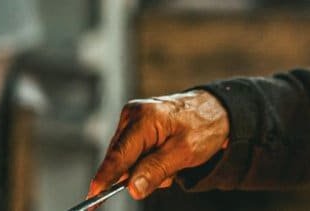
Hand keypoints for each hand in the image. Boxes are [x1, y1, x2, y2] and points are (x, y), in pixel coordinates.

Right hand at [88, 90, 229, 200]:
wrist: (217, 110)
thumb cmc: (204, 125)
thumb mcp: (185, 152)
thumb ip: (156, 170)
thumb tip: (131, 188)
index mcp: (143, 118)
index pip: (117, 156)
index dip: (104, 179)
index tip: (92, 198)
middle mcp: (132, 115)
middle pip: (121, 161)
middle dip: (141, 173)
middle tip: (169, 169)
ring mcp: (133, 120)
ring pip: (128, 161)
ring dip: (148, 169)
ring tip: (172, 159)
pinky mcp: (137, 128)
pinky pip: (134, 155)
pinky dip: (149, 162)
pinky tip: (167, 155)